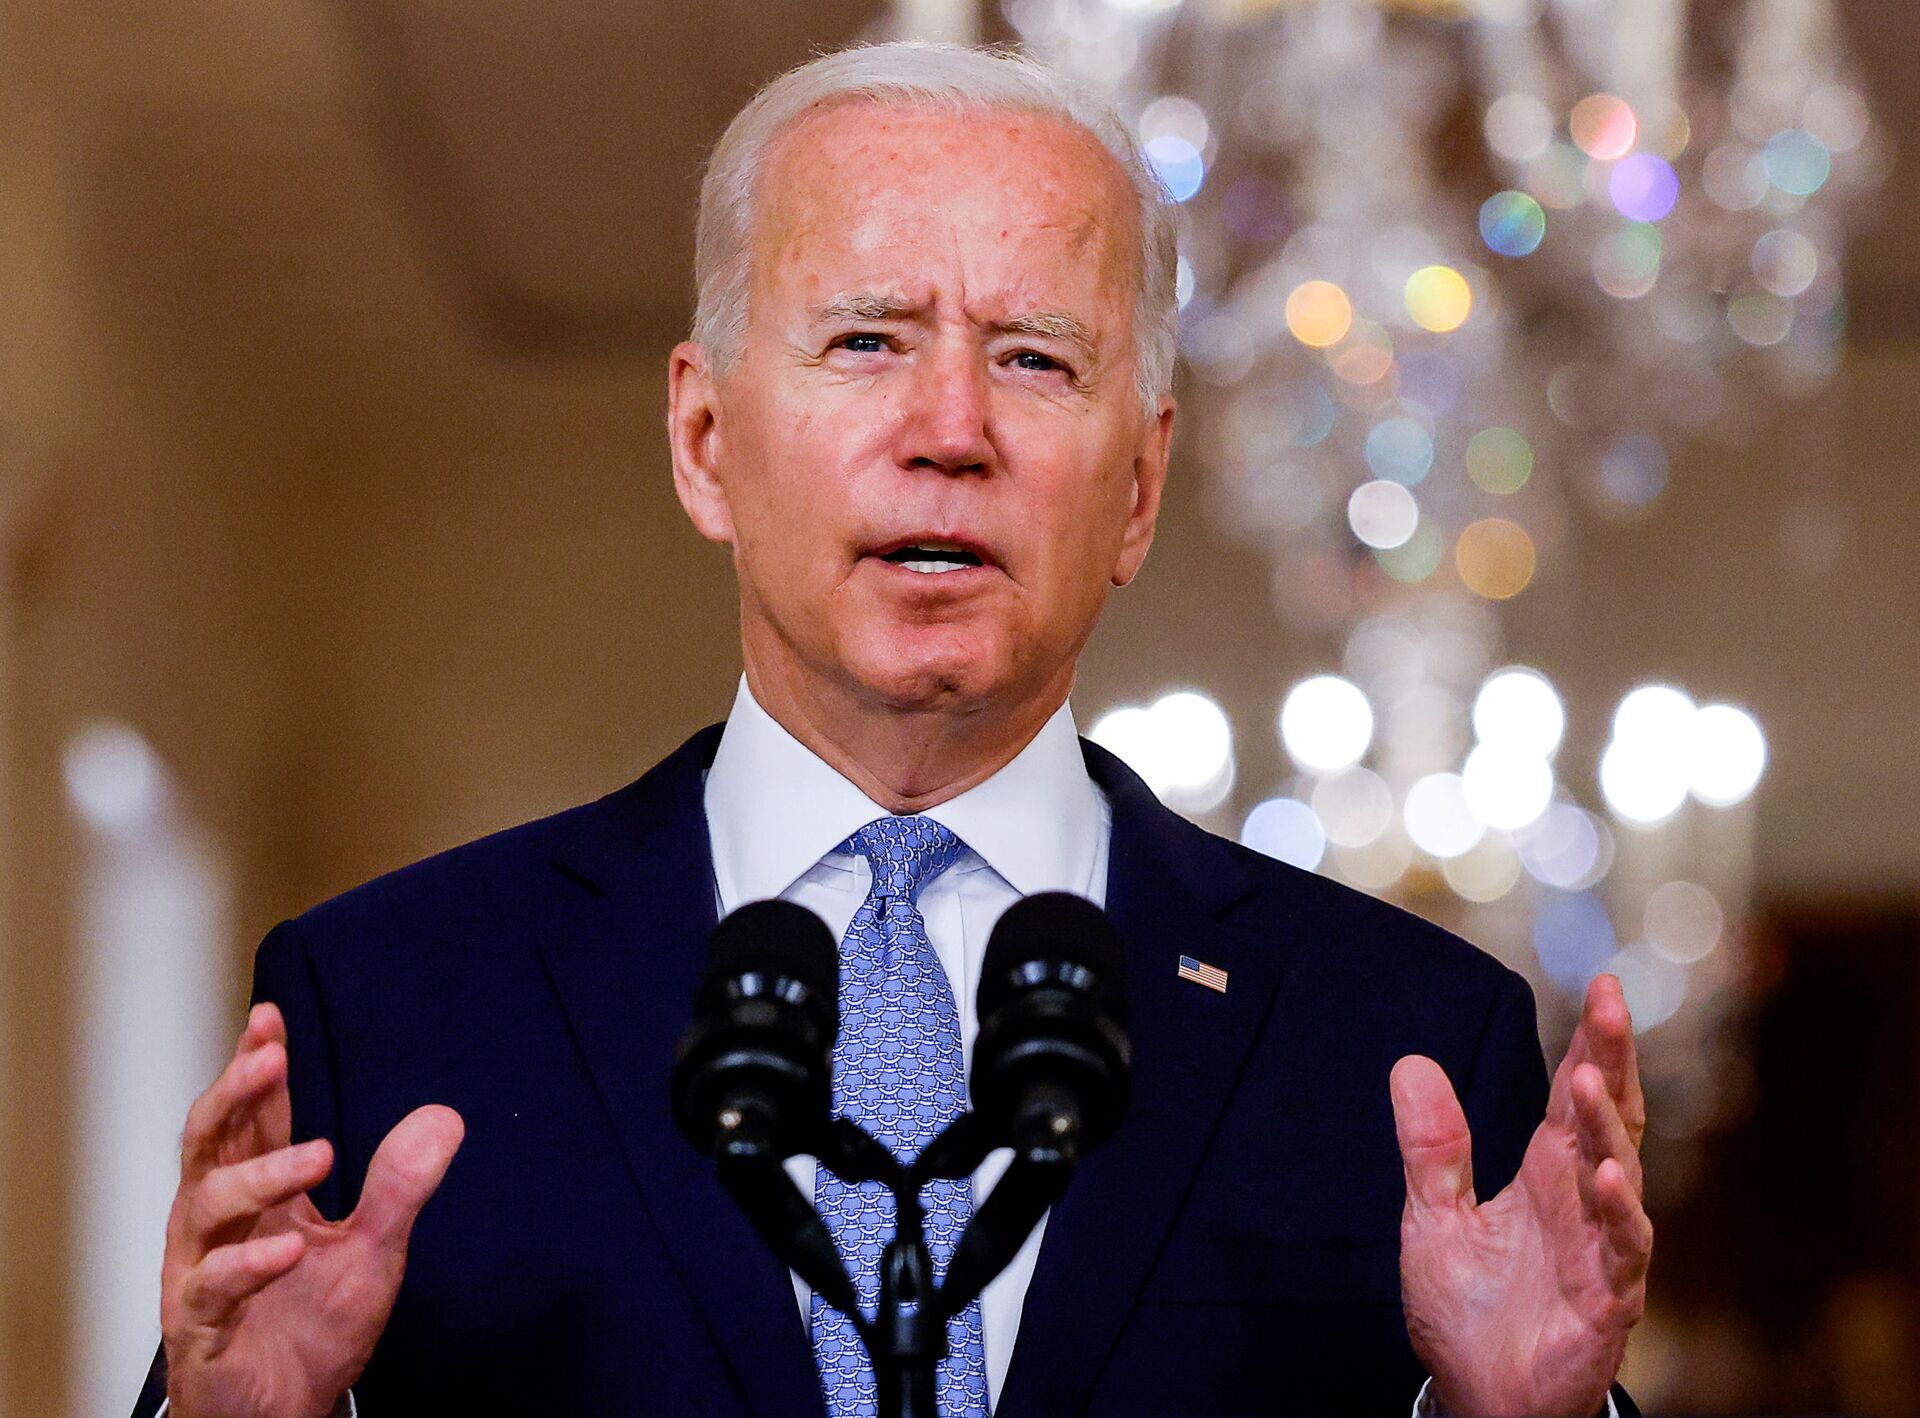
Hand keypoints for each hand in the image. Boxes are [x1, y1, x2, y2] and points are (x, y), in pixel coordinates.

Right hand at [161, 1003, 464, 1417]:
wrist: (287, 1414)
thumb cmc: (312, 1328)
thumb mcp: (372, 1248)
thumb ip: (400, 1185)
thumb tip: (445, 1116)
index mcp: (254, 1196)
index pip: (248, 1118)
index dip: (254, 1069)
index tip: (271, 1020)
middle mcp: (215, 1225)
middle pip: (208, 1143)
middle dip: (234, 1095)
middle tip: (270, 1058)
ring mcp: (199, 1274)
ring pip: (205, 1207)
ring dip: (259, 1176)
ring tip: (319, 1153)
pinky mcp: (200, 1329)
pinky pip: (212, 1289)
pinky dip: (248, 1266)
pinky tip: (291, 1249)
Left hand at [1392, 974, 1650, 1417]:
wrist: (1478, 1397)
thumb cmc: (1469, 1311)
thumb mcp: (1434, 1216)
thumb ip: (1431, 1145)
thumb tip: (1410, 1062)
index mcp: (1547, 1175)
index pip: (1574, 1098)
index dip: (1592, 1044)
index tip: (1603, 986)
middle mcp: (1583, 1203)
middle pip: (1608, 1119)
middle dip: (1612, 1061)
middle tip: (1610, 1004)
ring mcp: (1602, 1250)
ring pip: (1620, 1175)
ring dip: (1607, 1128)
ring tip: (1590, 1079)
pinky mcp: (1607, 1301)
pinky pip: (1623, 1251)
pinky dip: (1620, 1214)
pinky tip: (1610, 1177)